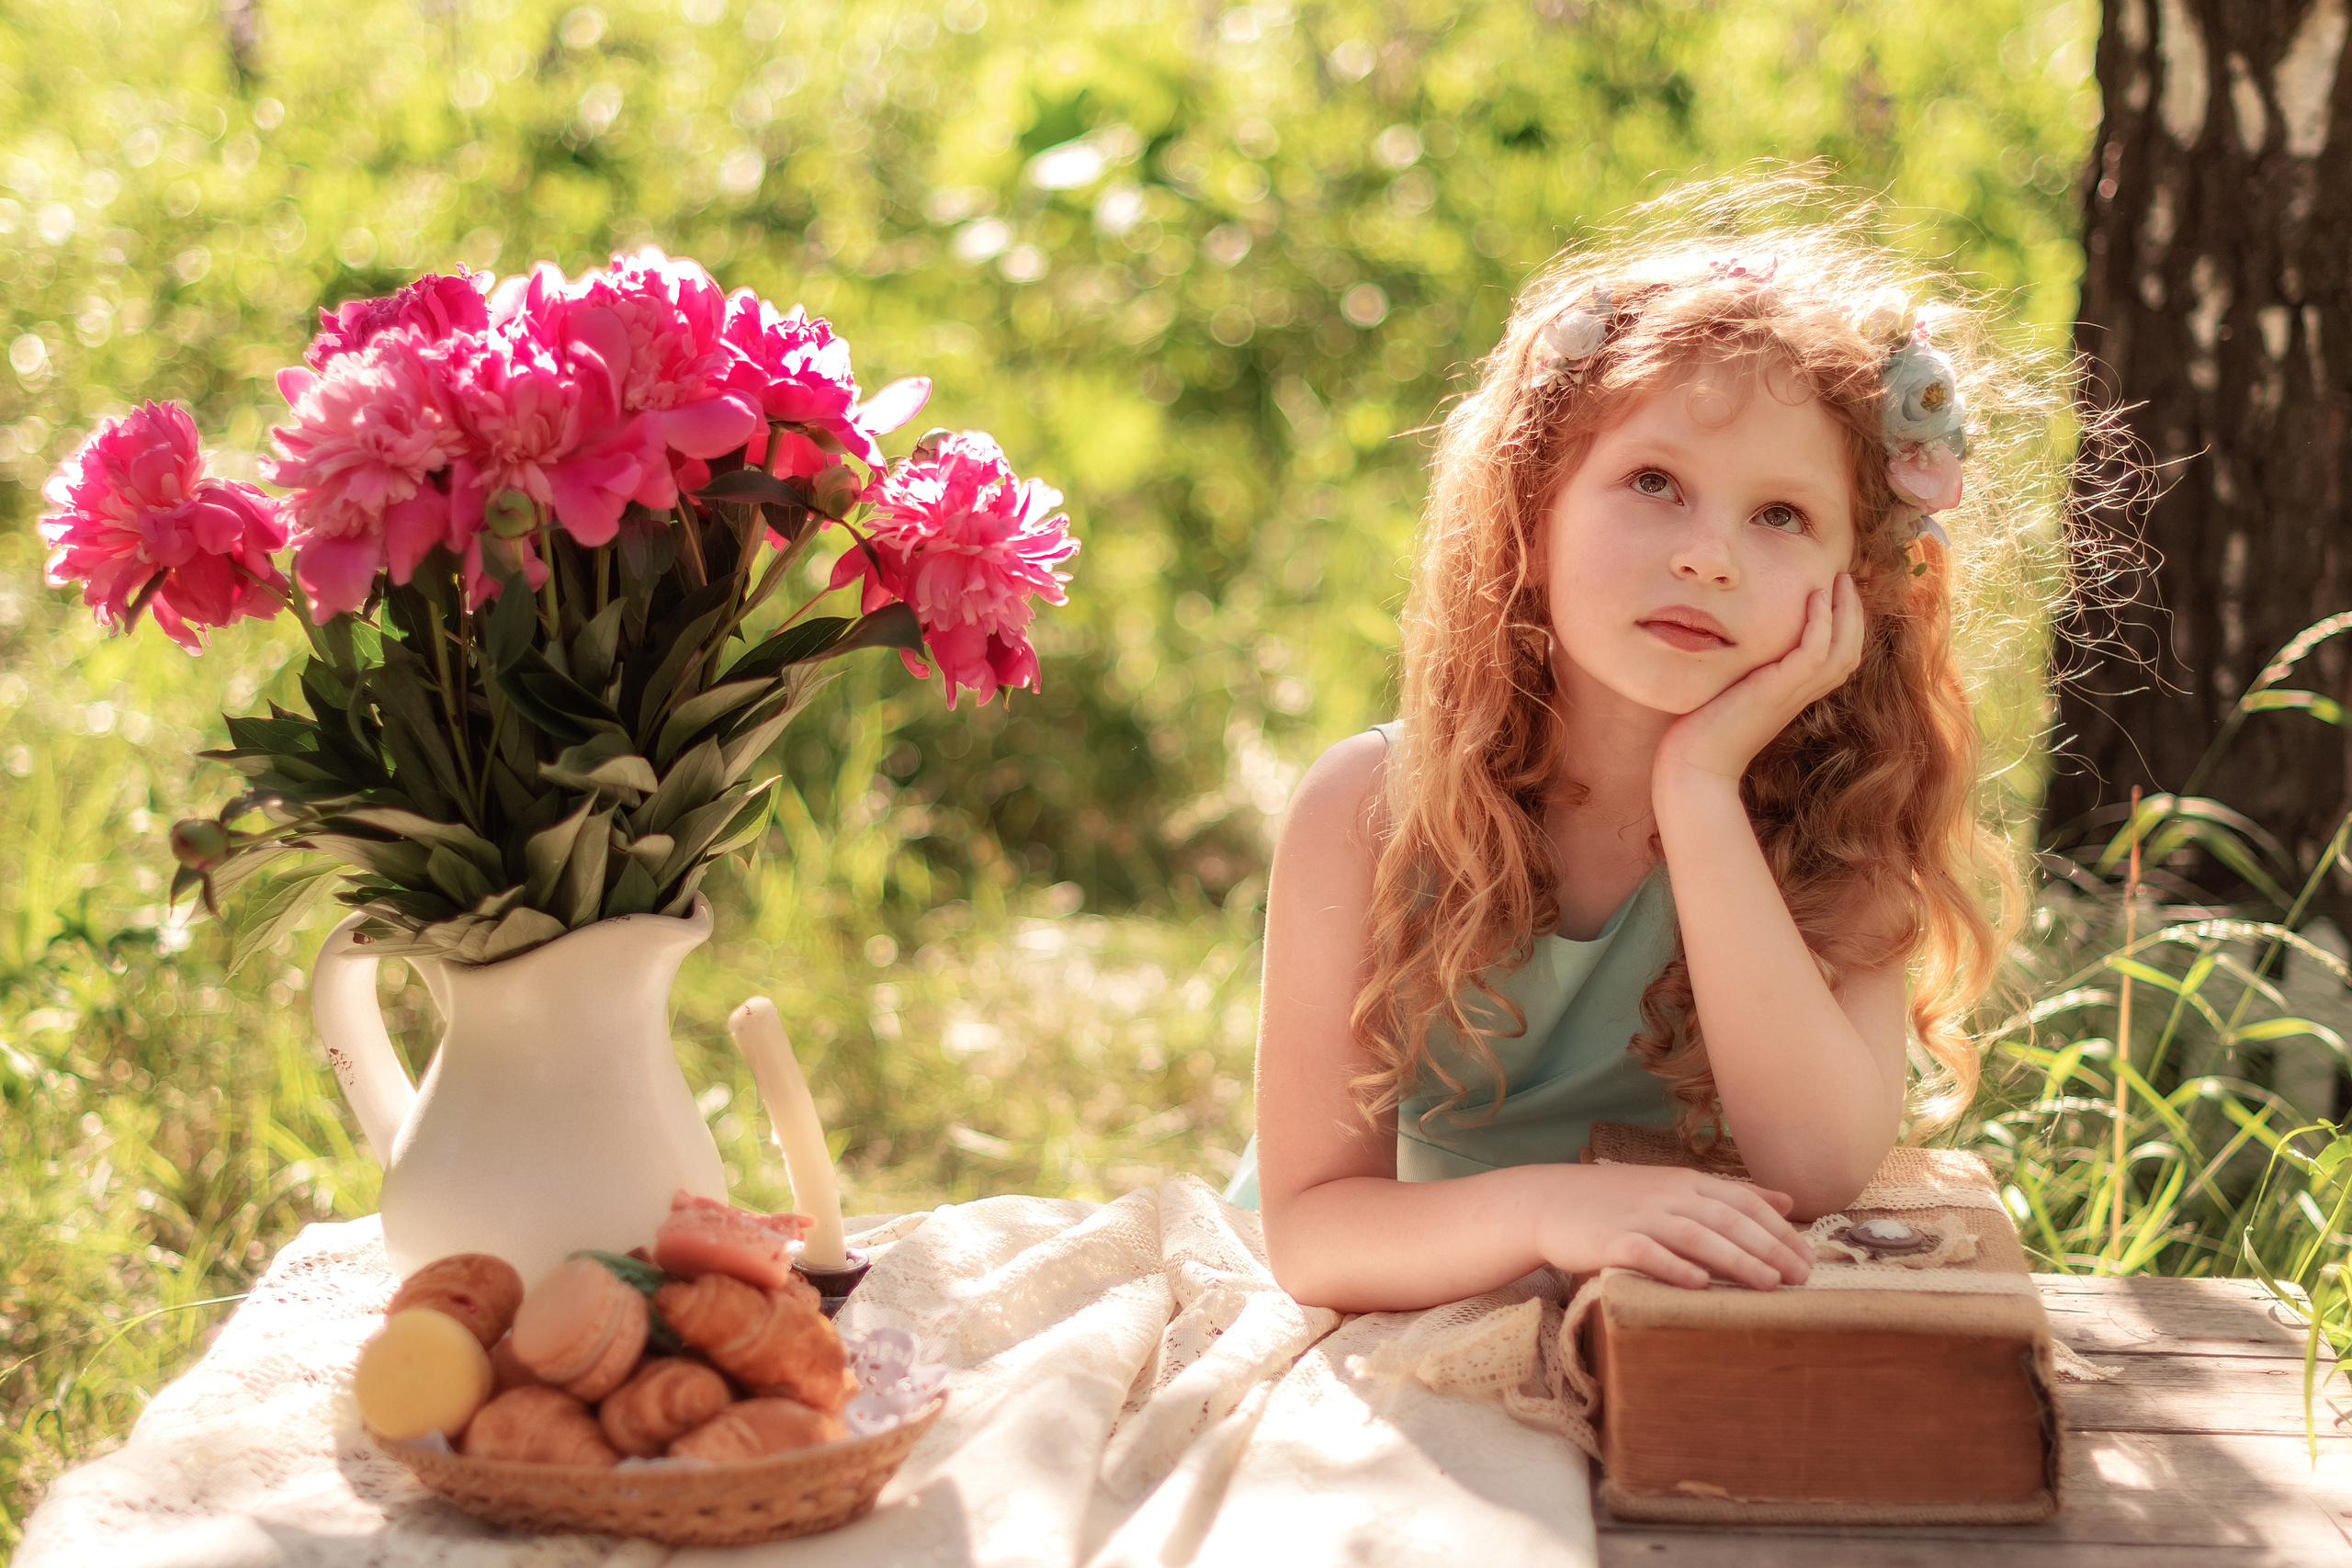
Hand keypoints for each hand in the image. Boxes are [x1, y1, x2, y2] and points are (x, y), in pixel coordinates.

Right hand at [1532, 1163, 1812, 1290]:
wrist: (1549, 1201)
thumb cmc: (1617, 1201)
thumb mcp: (1674, 1187)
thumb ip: (1729, 1193)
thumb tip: (1786, 1201)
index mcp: (1685, 1181)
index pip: (1742, 1201)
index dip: (1778, 1228)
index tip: (1808, 1255)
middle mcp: (1667, 1195)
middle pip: (1725, 1219)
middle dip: (1767, 1247)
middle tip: (1800, 1275)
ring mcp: (1639, 1216)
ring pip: (1695, 1235)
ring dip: (1734, 1259)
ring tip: (1767, 1283)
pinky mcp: (1611, 1240)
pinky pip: (1647, 1253)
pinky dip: (1674, 1267)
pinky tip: (1699, 1284)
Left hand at [1655, 573, 1862, 789]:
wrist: (1693, 768)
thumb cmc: (1702, 733)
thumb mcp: (1729, 693)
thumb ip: (1740, 672)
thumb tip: (1726, 644)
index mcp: (1793, 695)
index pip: (1836, 658)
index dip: (1844, 626)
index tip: (1835, 593)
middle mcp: (1799, 695)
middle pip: (1850, 650)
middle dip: (1853, 612)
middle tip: (1845, 578)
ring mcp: (1791, 695)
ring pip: (1842, 649)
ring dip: (1846, 611)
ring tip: (1838, 580)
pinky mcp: (1777, 692)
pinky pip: (1815, 652)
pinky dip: (1821, 623)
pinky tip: (1816, 597)